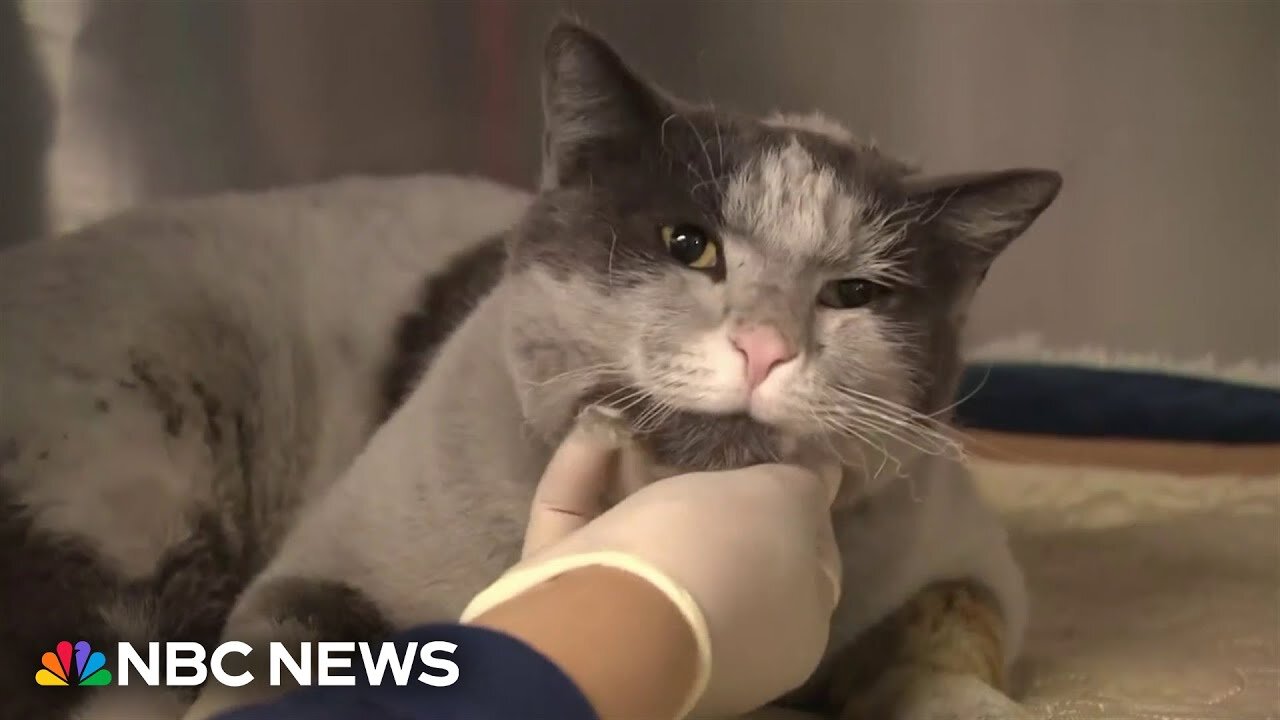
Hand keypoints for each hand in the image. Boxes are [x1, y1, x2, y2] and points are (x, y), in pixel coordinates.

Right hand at [463, 424, 842, 718]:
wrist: (612, 612)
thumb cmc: (720, 557)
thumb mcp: (786, 504)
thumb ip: (805, 485)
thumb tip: (823, 474)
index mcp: (786, 629)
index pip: (807, 560)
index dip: (798, 498)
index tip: (783, 444)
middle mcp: (717, 628)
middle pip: (716, 538)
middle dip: (705, 474)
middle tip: (707, 418)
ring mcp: (641, 615)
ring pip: (643, 530)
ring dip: (639, 467)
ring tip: (646, 411)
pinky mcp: (571, 594)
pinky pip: (582, 524)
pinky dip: (587, 474)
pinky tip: (597, 424)